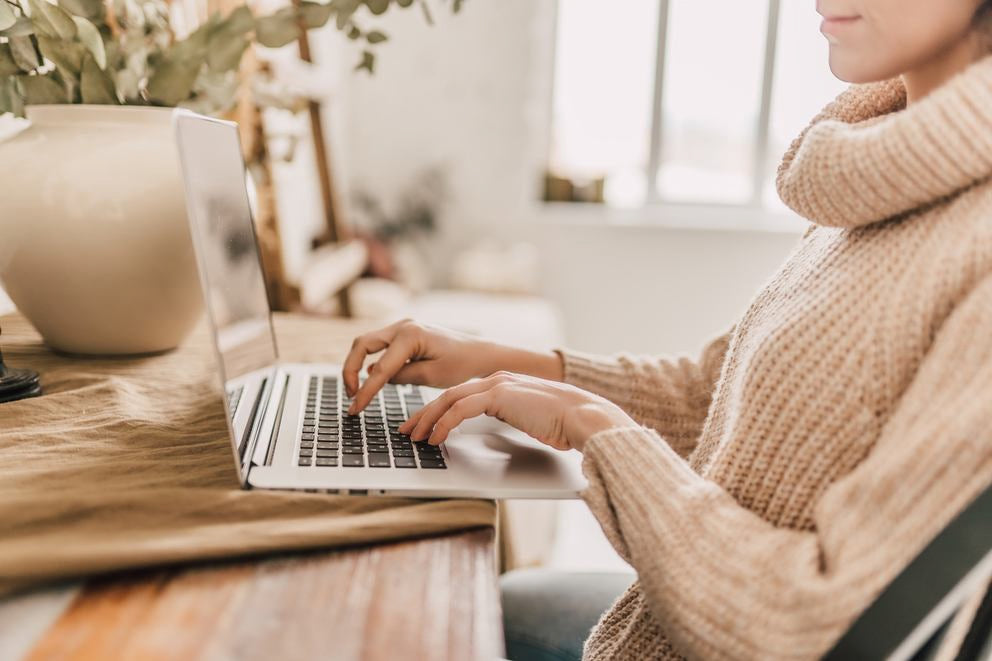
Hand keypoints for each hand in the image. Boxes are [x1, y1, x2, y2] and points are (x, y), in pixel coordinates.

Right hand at [342, 319, 562, 413]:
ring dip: (358, 365)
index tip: (355, 409)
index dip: (365, 392)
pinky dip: (372, 362)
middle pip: (362, 344)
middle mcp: (403, 326)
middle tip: (351, 396)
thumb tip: (377, 378)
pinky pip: (381, 347)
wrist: (481, 354)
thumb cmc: (463, 364)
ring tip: (358, 392)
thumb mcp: (432, 376)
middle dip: (350, 370)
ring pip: (367, 344)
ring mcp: (403, 327)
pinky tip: (374, 382)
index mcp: (410, 335)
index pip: (379, 368)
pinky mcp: (405, 334)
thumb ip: (402, 376)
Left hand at [398, 371, 635, 451]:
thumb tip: (496, 437)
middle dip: (423, 414)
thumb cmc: (564, 423)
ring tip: (414, 438)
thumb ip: (509, 420)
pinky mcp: (500, 395)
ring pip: (449, 400)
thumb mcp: (528, 420)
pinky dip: (444, 424)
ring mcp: (498, 385)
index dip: (436, 410)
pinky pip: (462, 409)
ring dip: (427, 420)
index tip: (421, 425)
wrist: (584, 416)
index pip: (459, 395)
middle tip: (406, 431)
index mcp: (502, 384)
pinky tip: (435, 438)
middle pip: (448, 395)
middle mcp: (496, 380)